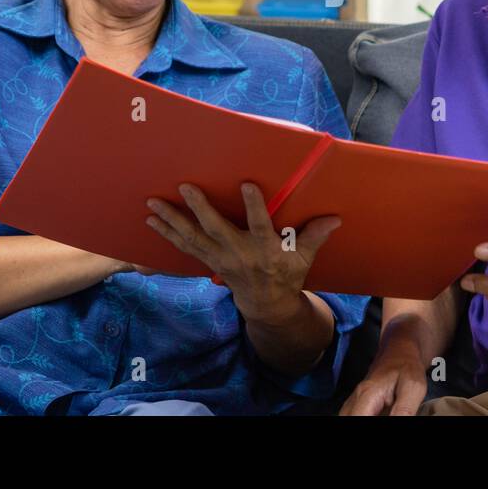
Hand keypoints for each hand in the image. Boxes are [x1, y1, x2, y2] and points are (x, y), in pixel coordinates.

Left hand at [145, 182, 340, 324]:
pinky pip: (184, 246)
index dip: (254, 206)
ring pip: (193, 238)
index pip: (260, 225)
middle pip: (216, 229)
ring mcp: (220, 258)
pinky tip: (152, 219)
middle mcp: (239, 253)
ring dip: (171, 221)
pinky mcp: (208, 260)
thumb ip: (315, 235)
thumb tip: (335, 218)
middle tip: (185, 187)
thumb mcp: (304, 257)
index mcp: (265, 249)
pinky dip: (167, 233)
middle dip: (199, 209)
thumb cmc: (286, 274)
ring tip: (153, 204)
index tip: (247, 184)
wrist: (266, 304)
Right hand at [340, 344, 428, 415]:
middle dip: (362, 423)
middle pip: (346, 419)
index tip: (385, 417)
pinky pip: (352, 416)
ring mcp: (353, 403)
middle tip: (386, 416)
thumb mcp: (413, 387)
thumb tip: (397, 423)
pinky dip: (361, 417)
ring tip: (385, 415)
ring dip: (361, 419)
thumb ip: (405, 410)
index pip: (358, 419)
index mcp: (367, 395)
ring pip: (346, 418)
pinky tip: (373, 415)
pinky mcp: (356, 406)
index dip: (366, 426)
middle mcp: (355, 400)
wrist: (398, 352)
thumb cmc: (406, 367)